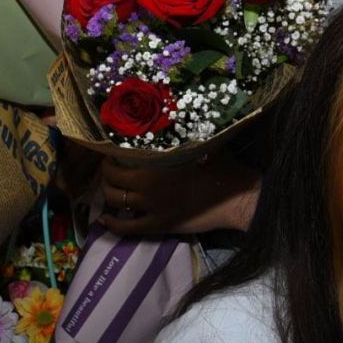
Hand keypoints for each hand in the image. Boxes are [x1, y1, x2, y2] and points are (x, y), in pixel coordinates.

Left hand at [98, 149, 260, 235]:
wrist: (237, 198)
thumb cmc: (222, 167)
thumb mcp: (202, 143)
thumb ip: (183, 134)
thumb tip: (176, 114)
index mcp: (155, 166)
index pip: (119, 161)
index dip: (109, 157)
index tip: (110, 152)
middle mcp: (148, 188)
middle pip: (112, 182)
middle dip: (106, 175)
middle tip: (110, 169)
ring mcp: (152, 209)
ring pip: (116, 202)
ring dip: (108, 194)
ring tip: (109, 188)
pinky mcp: (159, 225)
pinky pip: (127, 227)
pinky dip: (112, 223)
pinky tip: (105, 218)